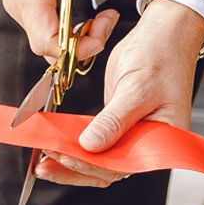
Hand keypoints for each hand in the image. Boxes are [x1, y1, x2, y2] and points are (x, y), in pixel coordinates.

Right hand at [0, 0, 117, 59]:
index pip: (47, 42)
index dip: (74, 48)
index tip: (99, 30)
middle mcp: (20, 6)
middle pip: (48, 49)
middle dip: (82, 45)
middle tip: (106, 21)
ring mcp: (20, 6)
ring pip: (46, 42)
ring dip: (75, 39)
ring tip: (99, 19)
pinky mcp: (23, 2)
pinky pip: (44, 30)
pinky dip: (66, 32)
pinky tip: (82, 17)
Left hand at [37, 0, 203, 186]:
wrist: (162, 35)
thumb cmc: (162, 58)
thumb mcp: (137, 90)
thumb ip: (114, 120)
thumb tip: (91, 145)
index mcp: (161, 143)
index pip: (122, 166)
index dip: (91, 166)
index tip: (66, 157)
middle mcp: (145, 145)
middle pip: (105, 169)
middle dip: (73, 168)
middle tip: (44, 163)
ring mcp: (129, 136)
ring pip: (96, 159)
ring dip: (69, 160)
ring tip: (41, 162)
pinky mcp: (115, 124)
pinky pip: (93, 141)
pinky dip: (73, 144)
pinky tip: (53, 144)